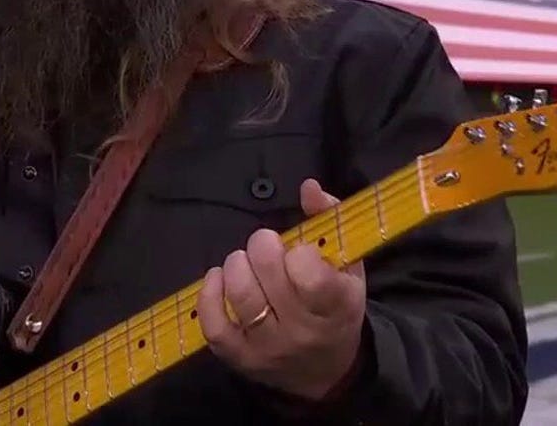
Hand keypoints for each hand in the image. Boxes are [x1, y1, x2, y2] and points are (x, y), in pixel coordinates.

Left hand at [199, 179, 365, 401]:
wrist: (326, 370)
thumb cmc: (337, 307)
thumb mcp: (347, 264)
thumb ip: (329, 220)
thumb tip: (308, 187)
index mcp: (335, 306)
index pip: (310, 275)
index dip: (297, 252)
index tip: (297, 248)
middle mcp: (302, 331)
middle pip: (269, 277)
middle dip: (261, 247)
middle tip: (265, 244)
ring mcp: (269, 348)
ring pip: (242, 298)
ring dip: (236, 266)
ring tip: (243, 260)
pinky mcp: (241, 359)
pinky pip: (215, 328)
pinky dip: (209, 296)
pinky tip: (217, 278)